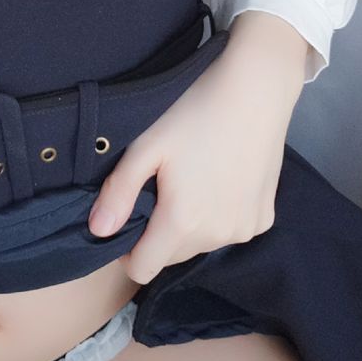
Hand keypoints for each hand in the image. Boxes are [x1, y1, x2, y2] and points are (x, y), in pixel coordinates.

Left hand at [86, 47, 298, 284]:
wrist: (255, 92)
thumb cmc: (195, 112)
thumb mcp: (146, 146)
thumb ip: (119, 192)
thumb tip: (98, 231)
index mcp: (182, 222)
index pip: (143, 268)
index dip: (126, 252)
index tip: (127, 221)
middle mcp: (216, 235)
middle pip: (172, 256)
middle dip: (159, 233)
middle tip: (161, 188)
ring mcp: (243, 229)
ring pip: (201, 244)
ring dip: (190, 225)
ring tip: (192, 179)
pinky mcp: (263, 218)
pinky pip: (229, 230)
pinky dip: (219, 216)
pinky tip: (221, 180)